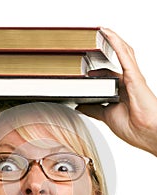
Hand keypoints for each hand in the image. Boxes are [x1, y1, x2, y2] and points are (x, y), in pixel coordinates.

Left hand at [77, 28, 156, 155]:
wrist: (144, 133)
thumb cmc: (132, 127)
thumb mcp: (106, 116)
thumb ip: (94, 110)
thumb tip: (80, 106)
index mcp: (121, 93)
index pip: (106, 77)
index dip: (94, 73)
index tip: (81, 73)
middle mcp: (126, 83)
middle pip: (112, 64)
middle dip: (99, 57)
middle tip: (85, 51)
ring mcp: (131, 78)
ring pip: (121, 53)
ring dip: (110, 42)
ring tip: (98, 32)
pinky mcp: (134, 75)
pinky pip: (124, 55)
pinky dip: (116, 42)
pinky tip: (107, 33)